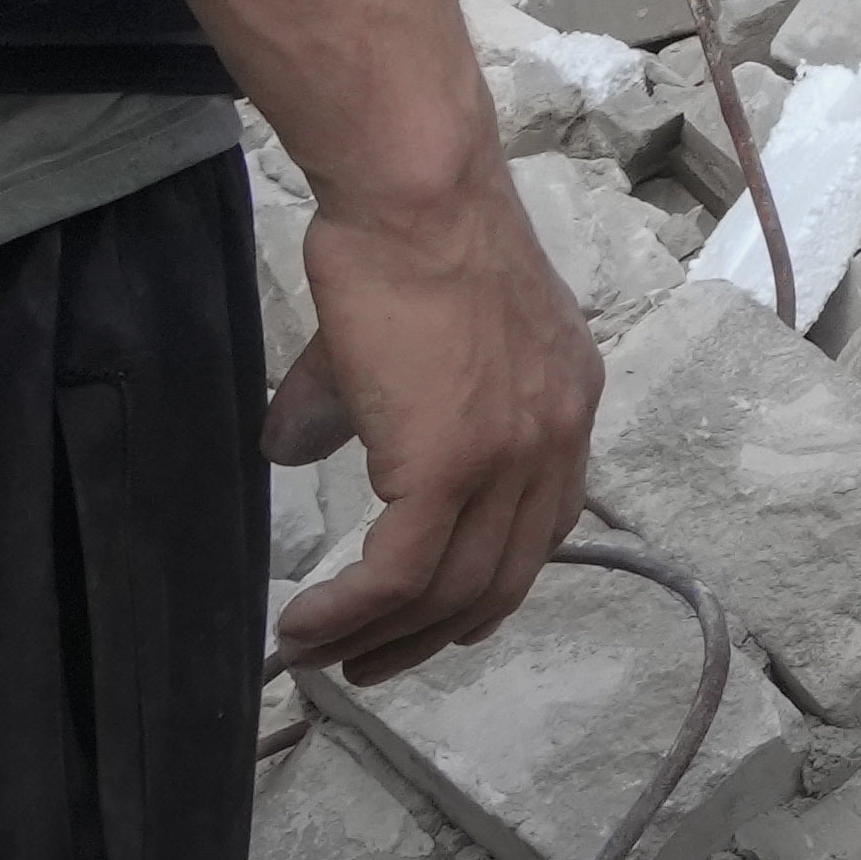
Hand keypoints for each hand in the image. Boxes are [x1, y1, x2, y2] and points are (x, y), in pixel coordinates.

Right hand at [170, 0, 608, 679]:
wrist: (414, 195)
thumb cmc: (400, 244)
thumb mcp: (408, 341)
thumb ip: (368, 408)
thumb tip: (293, 447)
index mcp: (566, 405)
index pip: (541, 528)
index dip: (484, 585)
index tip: (429, 619)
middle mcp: (558, 438)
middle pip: (502, 575)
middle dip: (432, 634)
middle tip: (369, 664)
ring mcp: (514, 456)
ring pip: (451, 588)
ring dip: (380, 637)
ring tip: (318, 654)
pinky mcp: (453, 466)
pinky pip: (401, 574)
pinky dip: (350, 613)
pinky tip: (304, 628)